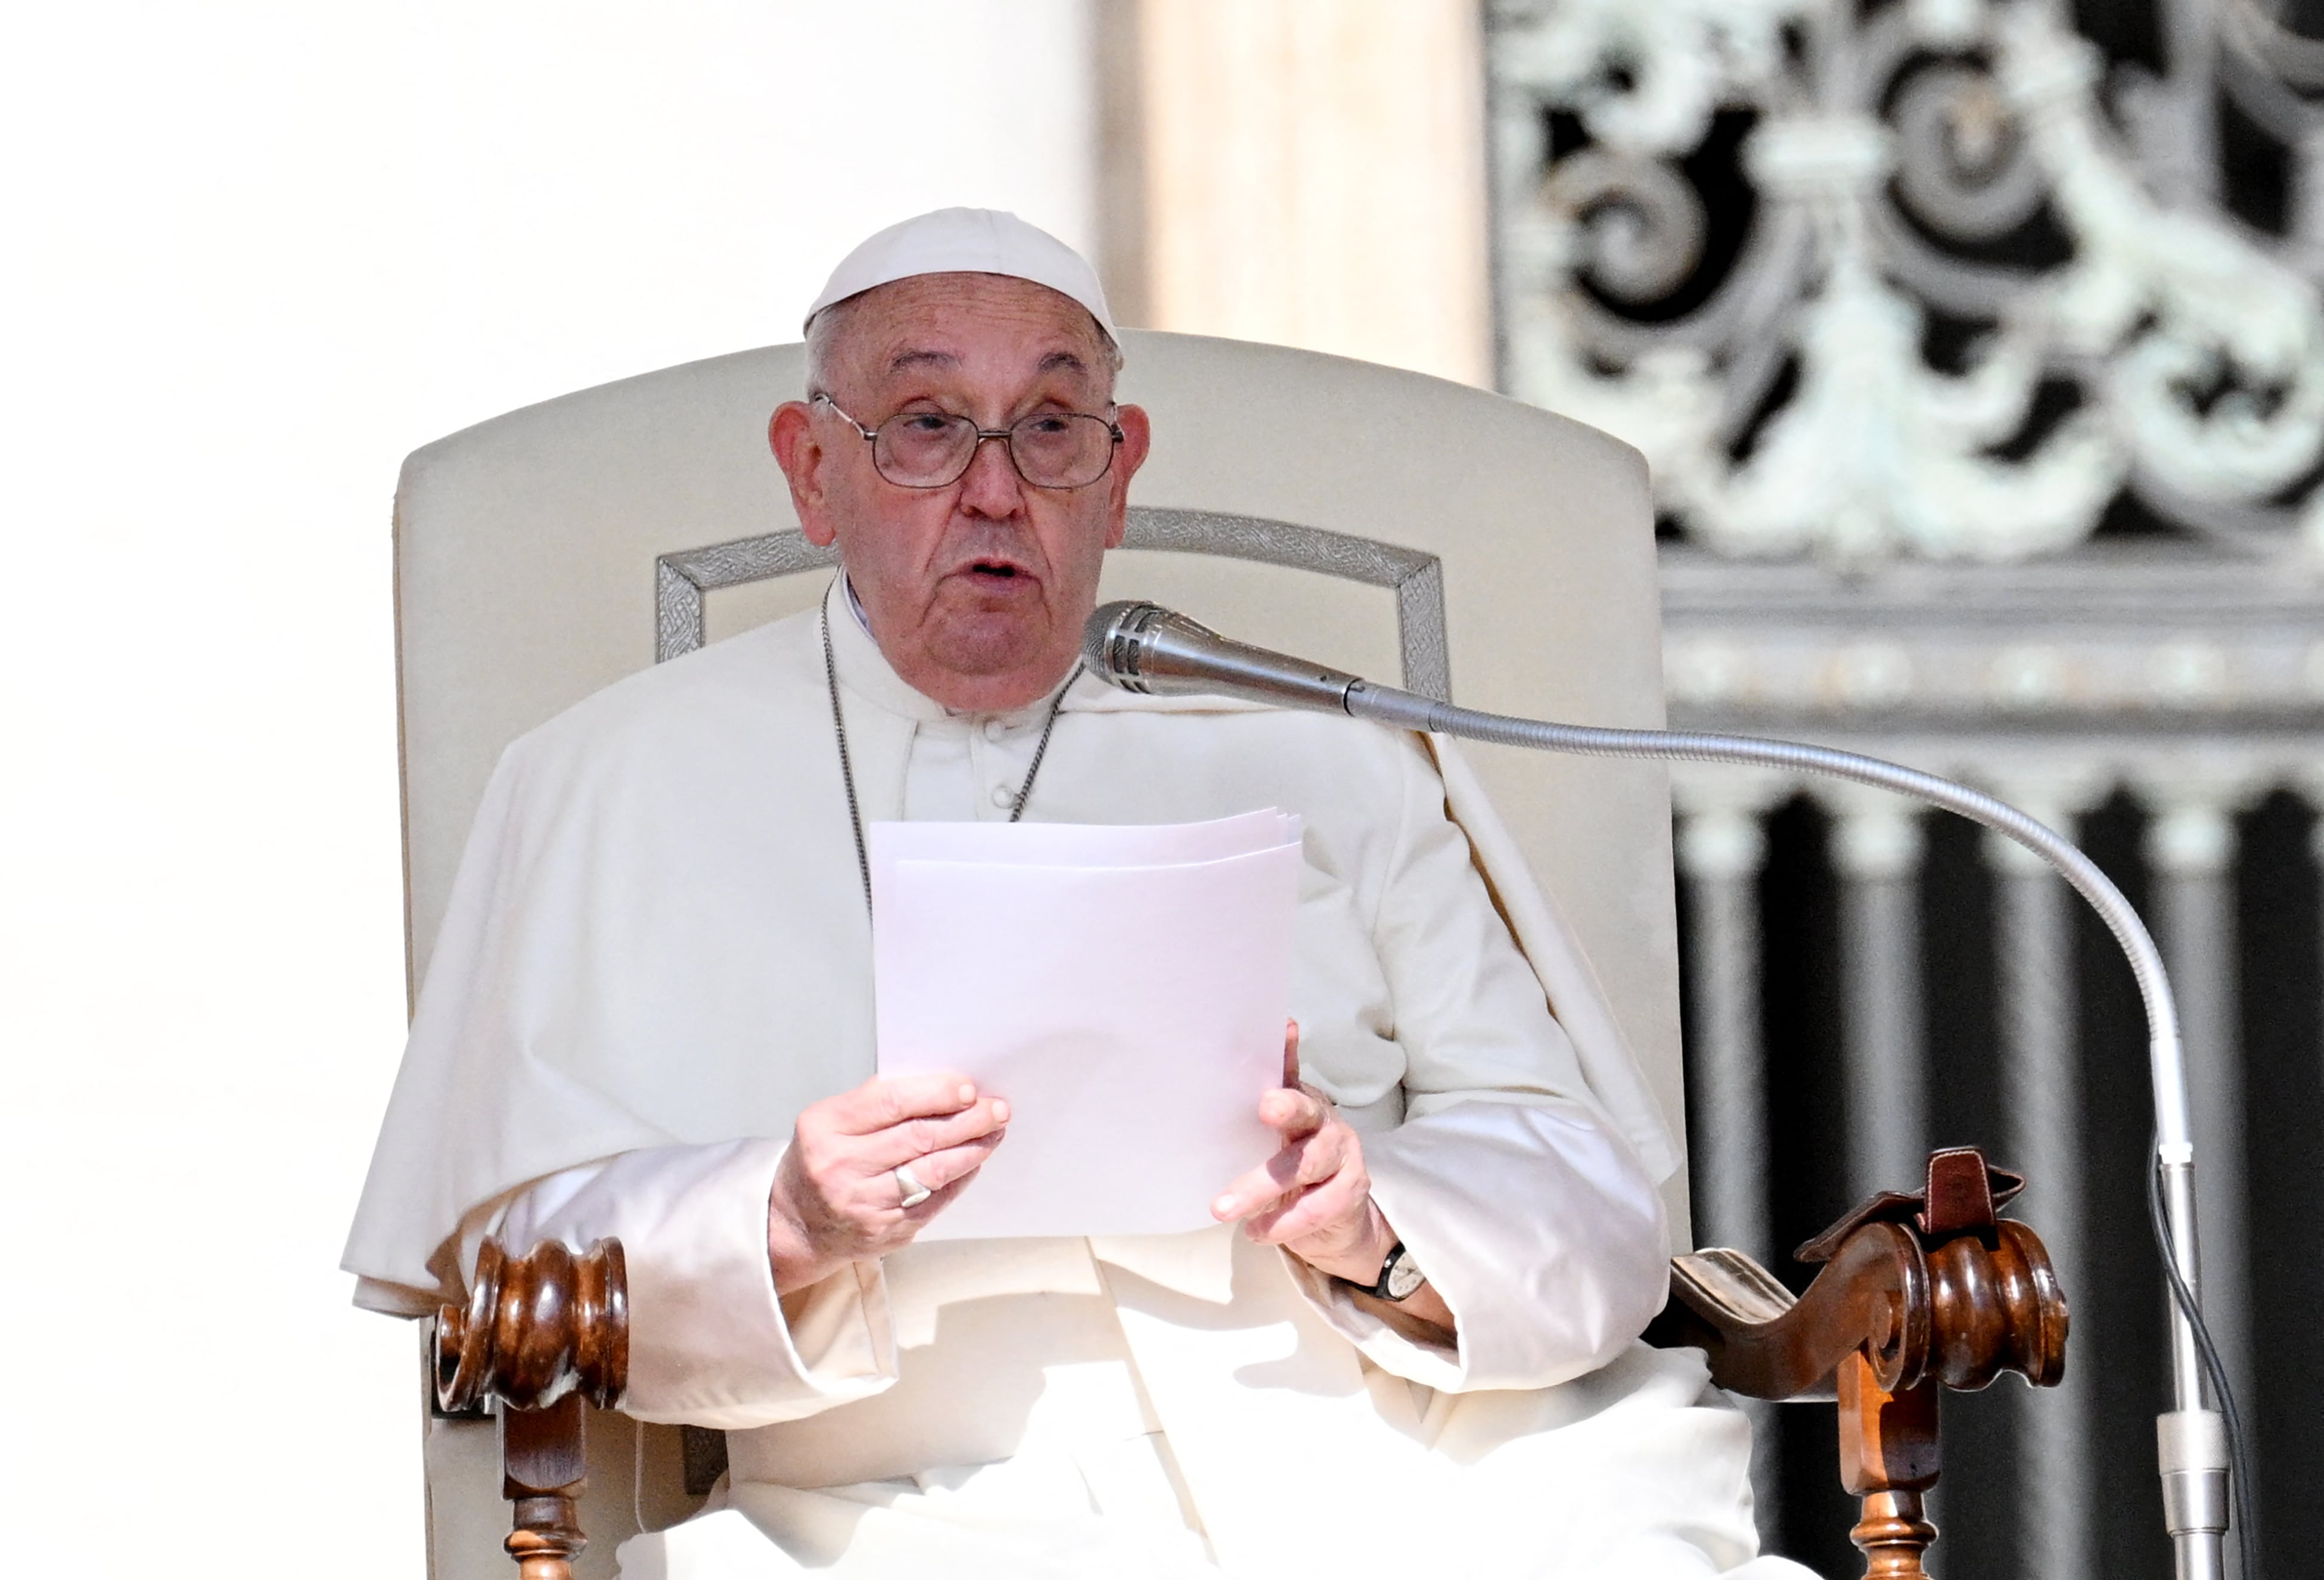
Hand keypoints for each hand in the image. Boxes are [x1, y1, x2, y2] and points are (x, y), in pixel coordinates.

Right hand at [766, 1072, 1008, 1293]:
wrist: (797, 1222)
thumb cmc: (822, 1160)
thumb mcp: (831, 1120)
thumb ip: (878, 1101)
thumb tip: (943, 1086)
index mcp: (825, 1128)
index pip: (891, 1102)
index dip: (935, 1093)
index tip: (967, 1088)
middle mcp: (840, 1168)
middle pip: (919, 1137)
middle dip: (966, 1120)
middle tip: (995, 1109)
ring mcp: (863, 1205)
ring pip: (933, 1171)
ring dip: (972, 1149)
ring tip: (993, 1132)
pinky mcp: (885, 1231)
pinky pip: (935, 1201)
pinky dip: (960, 1178)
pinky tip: (973, 1160)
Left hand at [1210, 1022, 1392, 1283]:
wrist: (1338, 1215)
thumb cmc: (1295, 1164)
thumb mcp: (1276, 1136)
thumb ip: (1263, 1102)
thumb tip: (1256, 1048)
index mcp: (1304, 1103)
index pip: (1294, 1081)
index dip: (1285, 1065)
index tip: (1268, 1076)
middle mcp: (1327, 1123)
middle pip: (1305, 1115)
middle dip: (1284, 1112)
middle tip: (1263, 1111)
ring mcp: (1344, 1157)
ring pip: (1304, 1166)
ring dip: (1260, 1188)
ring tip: (1223, 1209)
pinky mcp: (1350, 1192)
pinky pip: (1315, 1208)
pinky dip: (1282, 1222)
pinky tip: (1255, 1231)